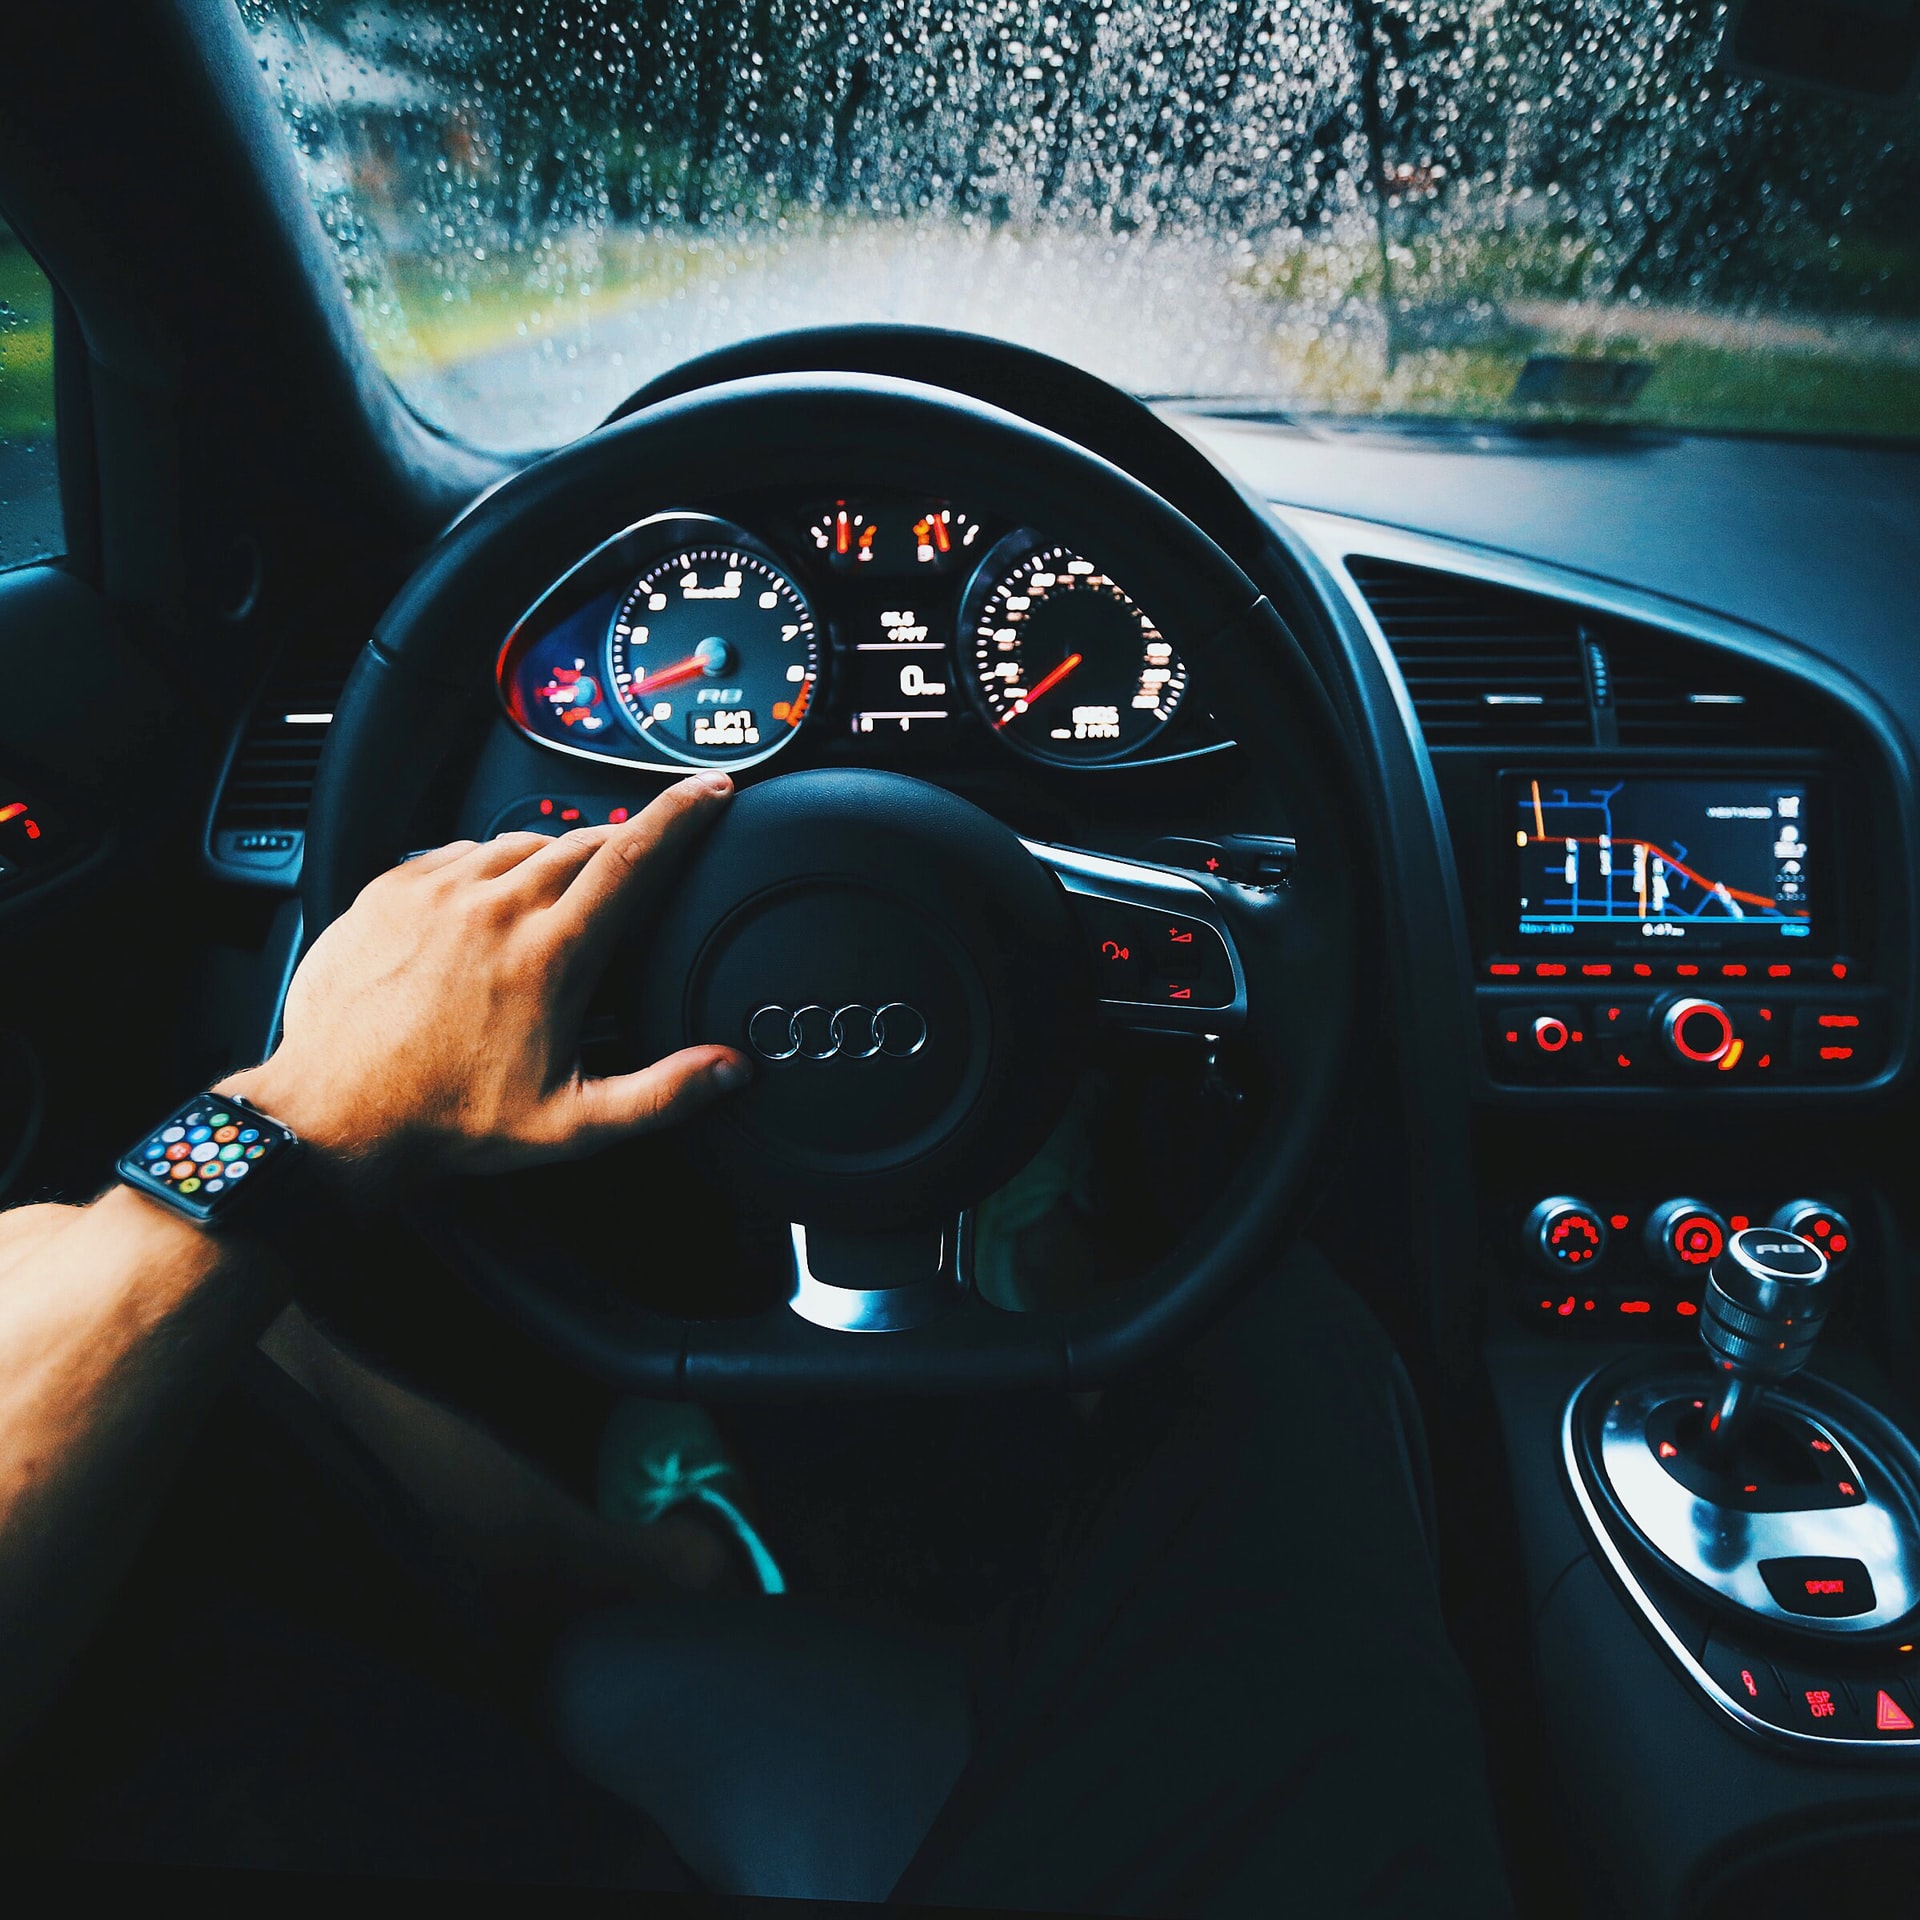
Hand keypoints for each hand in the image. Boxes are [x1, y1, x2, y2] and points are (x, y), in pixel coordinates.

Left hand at [220, 773, 747, 1191]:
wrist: (334, 1115)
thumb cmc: (445, 1119)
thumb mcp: (571, 1124)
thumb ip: (662, 1094)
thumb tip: (728, 1069)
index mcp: (551, 954)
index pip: (633, 857)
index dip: (681, 814)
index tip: (709, 791)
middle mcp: (496, 907)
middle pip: (583, 841)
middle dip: (621, 843)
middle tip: (634, 872)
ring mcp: (440, 891)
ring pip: (522, 840)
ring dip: (553, 857)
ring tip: (556, 902)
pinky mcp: (393, 888)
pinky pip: (459, 852)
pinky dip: (489, 867)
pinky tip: (490, 905)